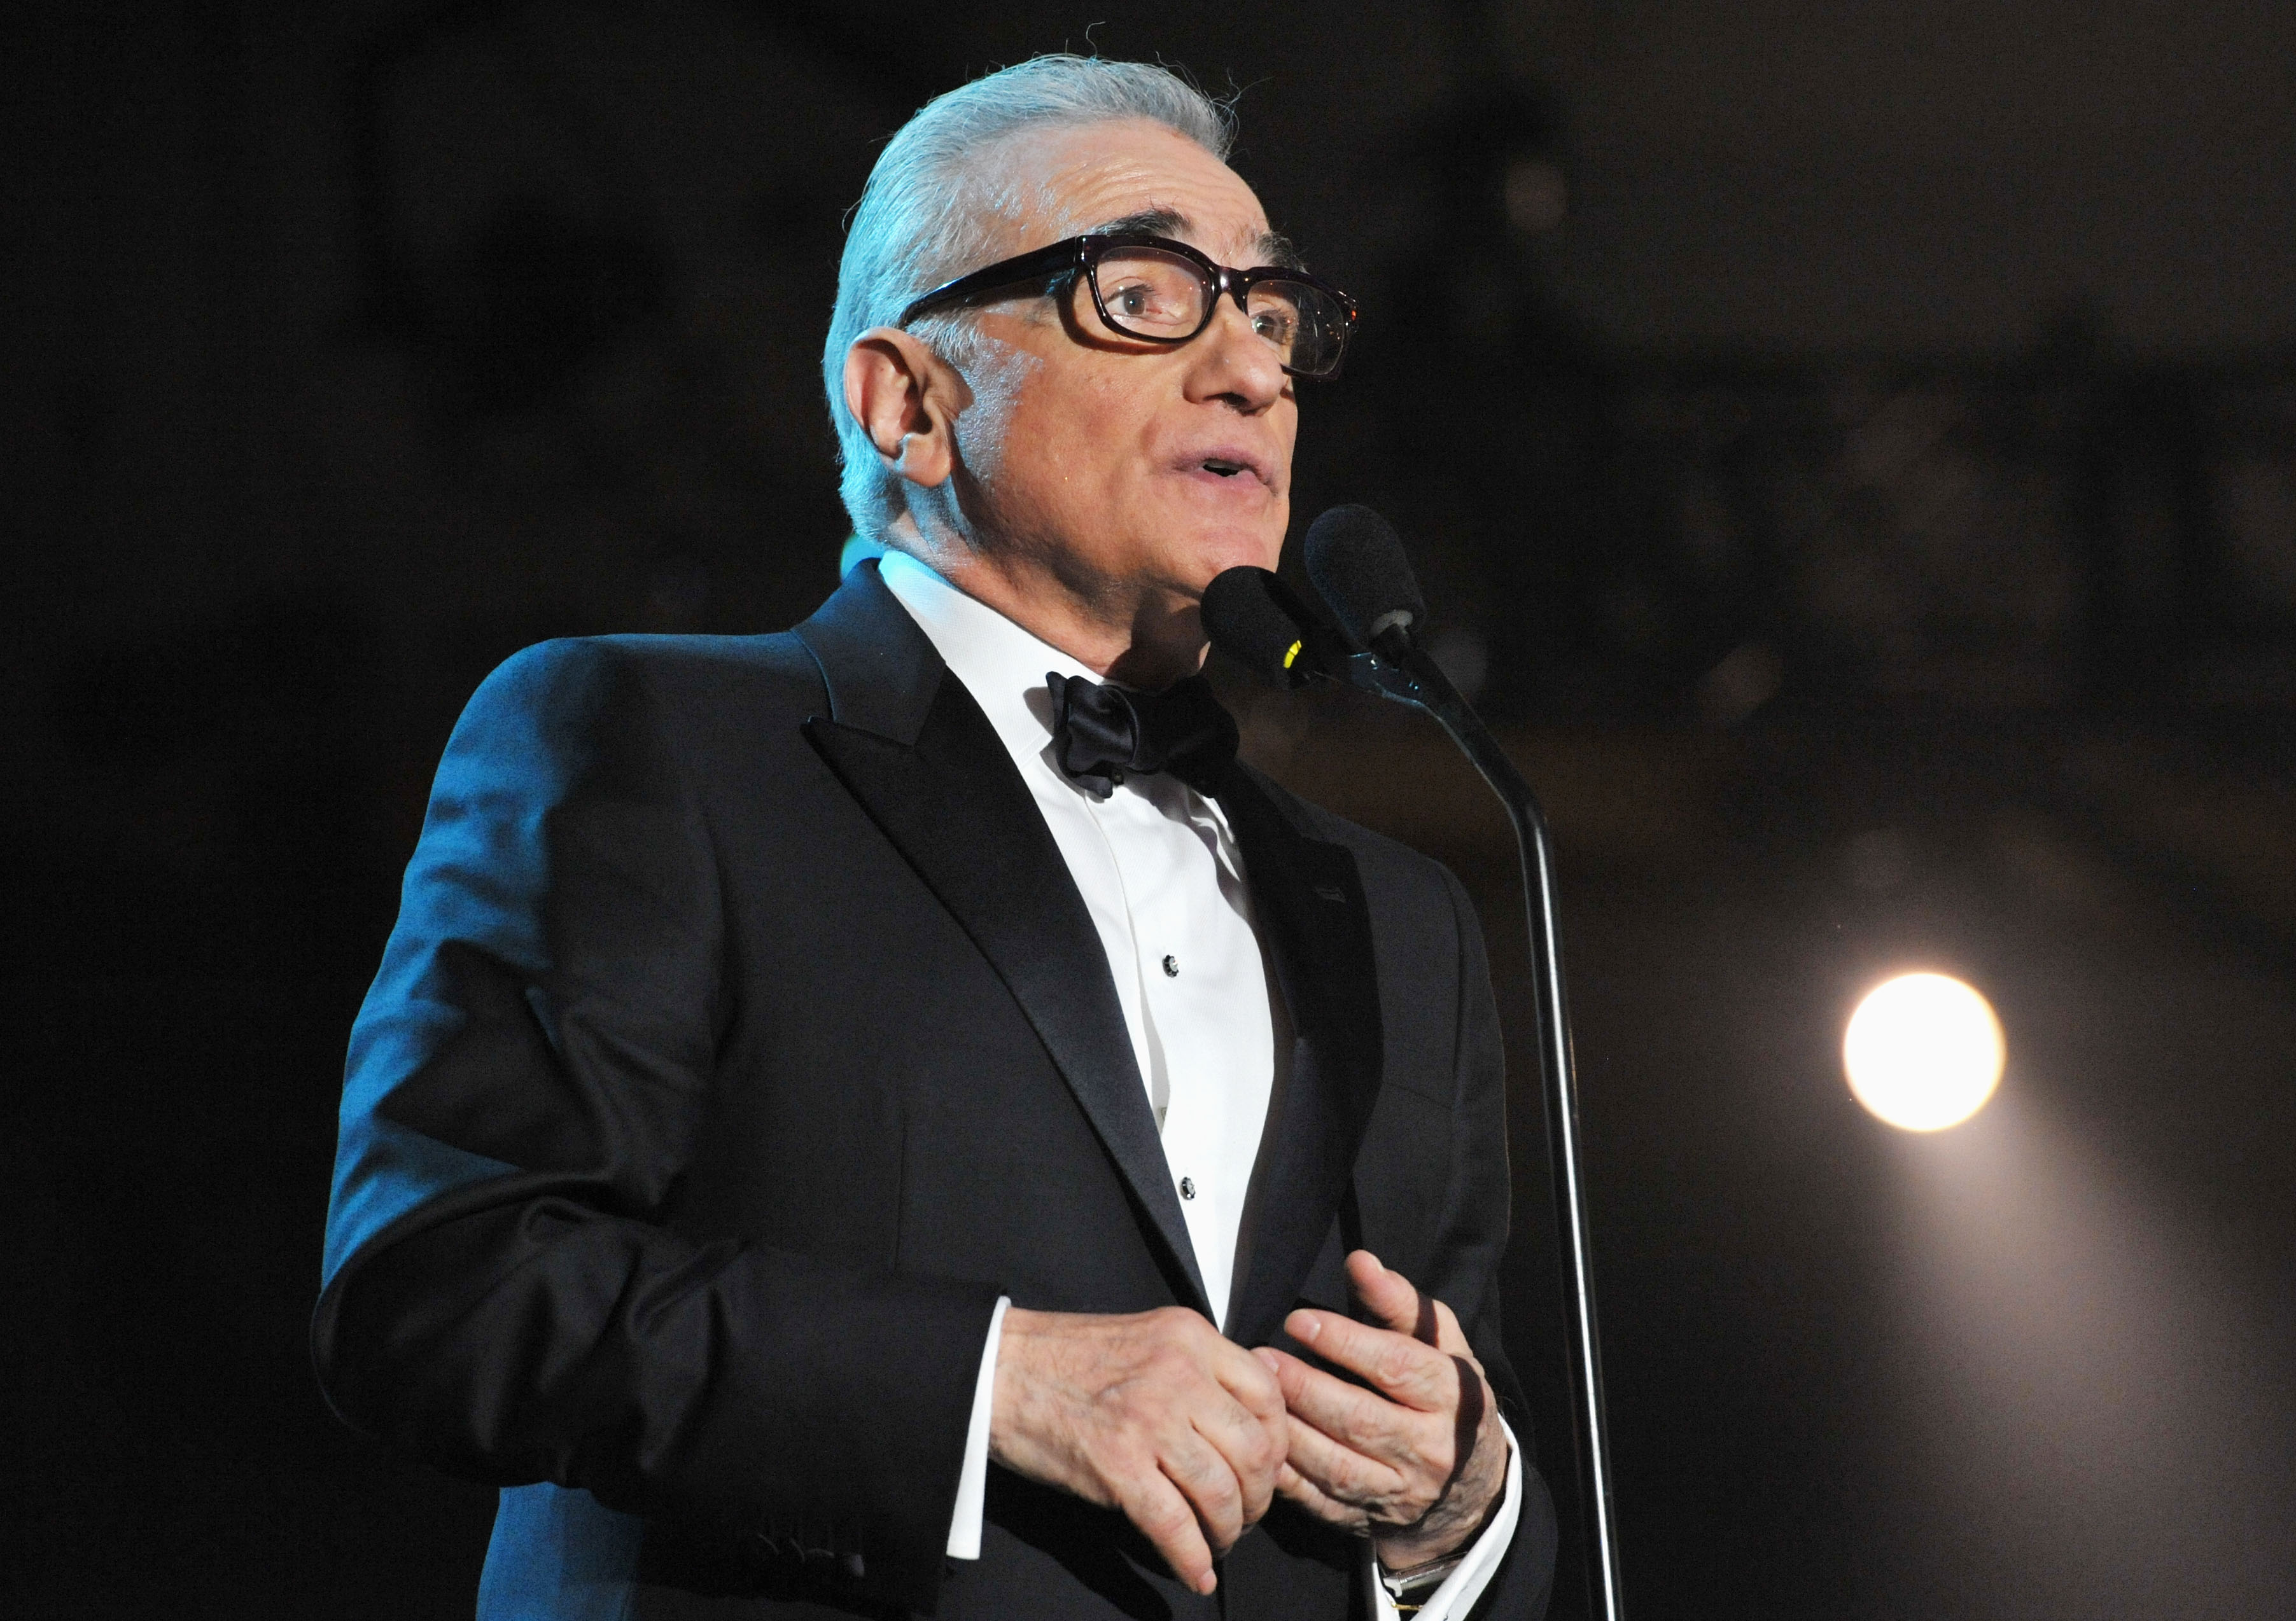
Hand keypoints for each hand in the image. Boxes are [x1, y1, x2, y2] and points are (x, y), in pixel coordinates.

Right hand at [988, 1305, 1287, 1594]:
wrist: (996, 1368)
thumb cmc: (1066, 1358)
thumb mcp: (1148, 1338)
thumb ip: (1196, 1368)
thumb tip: (1241, 1424)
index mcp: (1190, 1337)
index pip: (1268, 1395)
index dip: (1277, 1443)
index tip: (1265, 1469)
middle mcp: (1178, 1373)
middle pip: (1256, 1449)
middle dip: (1259, 1496)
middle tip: (1244, 1515)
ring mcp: (1148, 1418)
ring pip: (1222, 1492)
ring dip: (1229, 1531)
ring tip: (1218, 1542)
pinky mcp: (1116, 1463)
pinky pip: (1174, 1525)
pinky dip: (1191, 1559)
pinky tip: (1196, 1573)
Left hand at [1253, 1251, 1508, 1569]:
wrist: (1471, 1492)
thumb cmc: (1447, 1399)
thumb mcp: (1443, 1348)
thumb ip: (1402, 1303)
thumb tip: (1360, 1261)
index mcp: (1453, 1398)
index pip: (1396, 1367)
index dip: (1346, 1343)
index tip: (1300, 1320)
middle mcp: (1430, 1449)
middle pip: (1360, 1419)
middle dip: (1305, 1387)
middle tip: (1262, 1357)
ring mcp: (1398, 1491)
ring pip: (1336, 1465)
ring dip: (1289, 1429)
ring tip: (1254, 1393)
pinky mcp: (1368, 1521)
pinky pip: (1320, 1502)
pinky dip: (1286, 1476)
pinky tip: (1262, 1441)